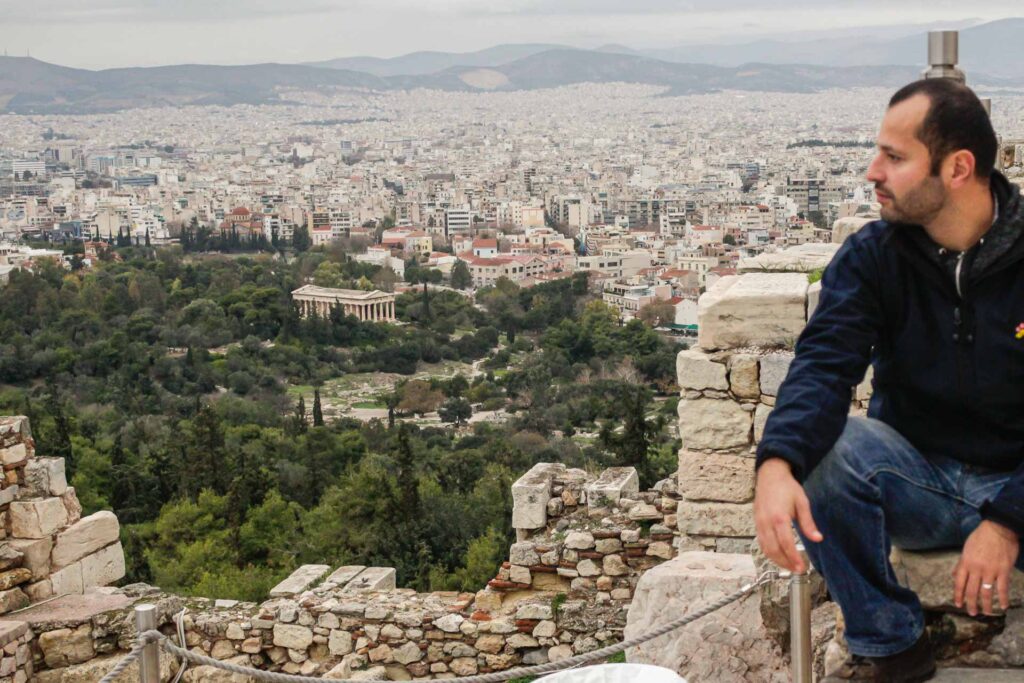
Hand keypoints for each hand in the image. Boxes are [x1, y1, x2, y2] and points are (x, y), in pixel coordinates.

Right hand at [754, 458, 822, 573]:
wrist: (770, 475)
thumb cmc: (787, 487)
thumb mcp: (802, 502)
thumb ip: (808, 523)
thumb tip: (818, 538)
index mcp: (779, 517)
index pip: (786, 543)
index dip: (793, 557)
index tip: (802, 567)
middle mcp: (766, 522)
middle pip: (773, 549)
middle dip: (785, 563)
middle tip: (798, 570)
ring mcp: (759, 523)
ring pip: (765, 548)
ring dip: (777, 560)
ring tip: (790, 566)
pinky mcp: (756, 523)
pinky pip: (761, 542)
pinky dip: (769, 552)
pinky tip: (779, 556)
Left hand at [954, 520, 1018, 615]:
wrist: (998, 529)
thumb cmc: (981, 537)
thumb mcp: (966, 549)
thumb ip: (961, 563)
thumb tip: (954, 575)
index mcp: (965, 563)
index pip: (959, 583)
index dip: (958, 595)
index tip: (958, 604)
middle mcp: (976, 569)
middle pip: (972, 590)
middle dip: (971, 604)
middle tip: (972, 613)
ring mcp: (990, 571)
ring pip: (986, 592)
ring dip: (986, 605)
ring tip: (986, 613)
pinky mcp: (1003, 571)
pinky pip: (1002, 588)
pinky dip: (1002, 598)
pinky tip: (1003, 606)